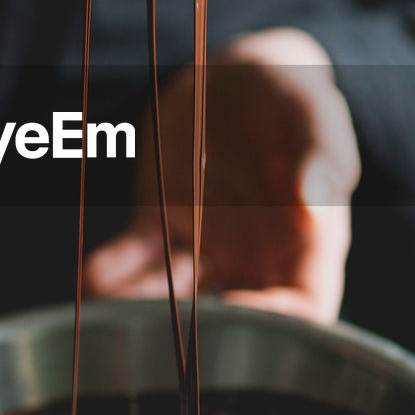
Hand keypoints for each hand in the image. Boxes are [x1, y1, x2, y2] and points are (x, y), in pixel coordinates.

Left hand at [84, 28, 360, 322]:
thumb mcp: (316, 117)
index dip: (271, 325)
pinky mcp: (162, 226)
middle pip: (230, 322)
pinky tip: (92, 276)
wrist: (240, 79)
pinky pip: (136, 260)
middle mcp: (254, 261)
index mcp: (306, 248)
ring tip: (114, 312)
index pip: (301, 310)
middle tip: (161, 329)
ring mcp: (204, 249)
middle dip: (194, 336)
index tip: (232, 314)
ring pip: (174, 299)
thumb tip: (318, 202)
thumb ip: (322, 158)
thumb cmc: (294, 100)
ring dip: (142, 311)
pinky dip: (113, 272)